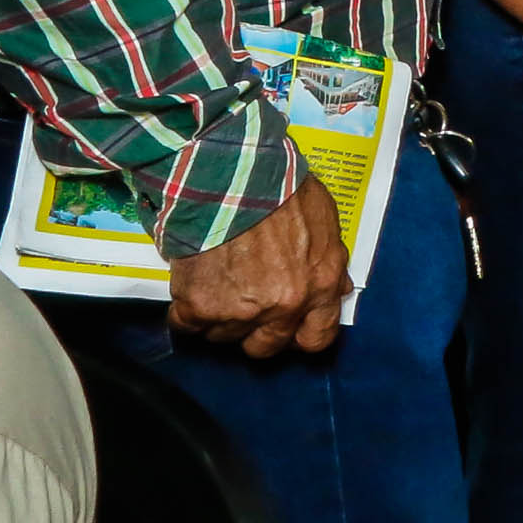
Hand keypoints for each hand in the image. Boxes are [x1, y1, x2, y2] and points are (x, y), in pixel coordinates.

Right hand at [167, 171, 350, 358]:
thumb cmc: (279, 188)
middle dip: (254, 330)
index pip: (316, 338)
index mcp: (320, 285)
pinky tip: (191, 284)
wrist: (229, 176)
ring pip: (224, 336)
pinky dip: (185, 310)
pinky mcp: (201, 307)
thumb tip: (337, 288)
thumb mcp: (325, 219)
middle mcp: (285, 306)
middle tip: (243, 303)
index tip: (288, 328)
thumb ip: (330, 260)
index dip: (299, 335)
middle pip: (265, 346)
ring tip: (216, 281)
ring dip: (218, 316)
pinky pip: (187, 324)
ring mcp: (242, 311)